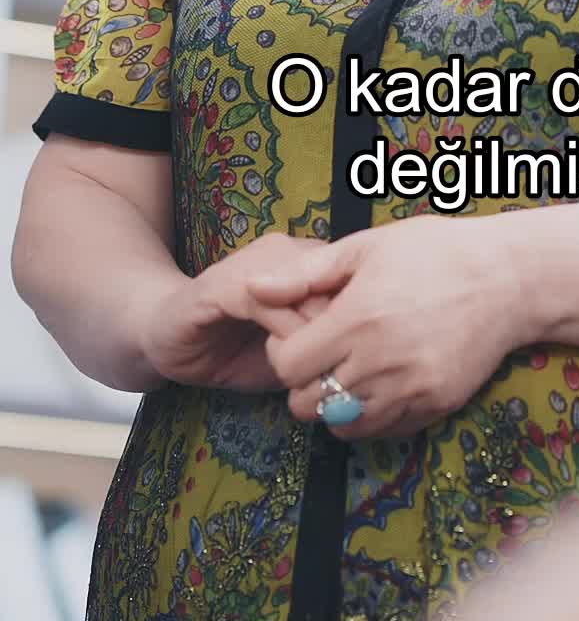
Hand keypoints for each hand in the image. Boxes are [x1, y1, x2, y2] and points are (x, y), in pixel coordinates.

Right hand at [141, 232, 344, 392]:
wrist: (168, 339)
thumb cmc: (233, 351)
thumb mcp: (287, 357)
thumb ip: (320, 351)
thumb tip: (362, 366)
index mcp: (305, 266)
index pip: (352, 280)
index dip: (363, 315)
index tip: (369, 353)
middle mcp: (284, 254)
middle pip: (334, 279)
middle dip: (344, 322)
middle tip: (343, 362)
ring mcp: (253, 266)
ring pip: (303, 286)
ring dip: (313, 328)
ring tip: (315, 363)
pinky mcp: (222, 283)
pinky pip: (262, 298)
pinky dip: (279, 326)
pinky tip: (281, 352)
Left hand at [247, 213, 529, 437]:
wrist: (509, 277)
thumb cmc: (436, 251)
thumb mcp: (368, 247)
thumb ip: (305, 274)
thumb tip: (252, 288)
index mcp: (358, 319)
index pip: (289, 366)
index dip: (284, 352)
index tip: (298, 335)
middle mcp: (380, 362)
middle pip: (308, 404)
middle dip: (304, 383)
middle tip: (321, 356)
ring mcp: (409, 389)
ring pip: (342, 426)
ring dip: (335, 404)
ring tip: (350, 370)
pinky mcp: (434, 406)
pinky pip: (383, 431)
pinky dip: (371, 415)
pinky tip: (380, 383)